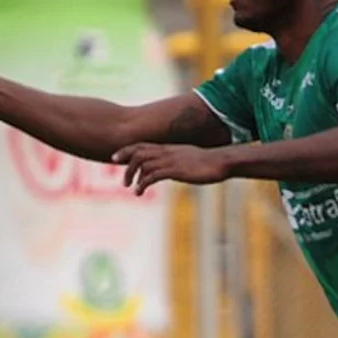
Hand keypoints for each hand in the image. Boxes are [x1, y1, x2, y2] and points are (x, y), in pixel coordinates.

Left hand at [112, 143, 230, 195]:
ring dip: (133, 176)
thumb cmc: (208, 163)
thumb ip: (177, 162)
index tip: (116, 158)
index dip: (127, 150)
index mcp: (169, 148)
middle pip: (138, 151)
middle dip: (125, 162)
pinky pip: (152, 175)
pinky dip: (142, 184)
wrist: (221, 161)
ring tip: (131, 189)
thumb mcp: (189, 160)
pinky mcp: (174, 170)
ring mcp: (170, 160)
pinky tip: (139, 192)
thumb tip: (171, 169)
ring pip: (142, 163)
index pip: (143, 145)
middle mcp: (167, 152)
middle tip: (122, 180)